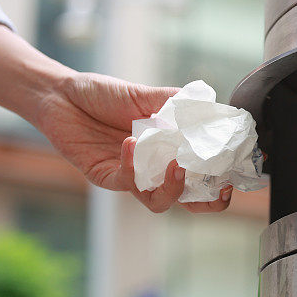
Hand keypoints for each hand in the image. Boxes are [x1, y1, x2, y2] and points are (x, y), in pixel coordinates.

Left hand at [37, 72, 232, 212]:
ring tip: (177, 165)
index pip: (202, 172)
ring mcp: (131, 176)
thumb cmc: (101, 95)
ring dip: (173, 187)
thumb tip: (206, 106)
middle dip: (208, 201)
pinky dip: (133, 163)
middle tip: (220, 188)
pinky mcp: (107, 177)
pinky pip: (126, 181)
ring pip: (159, 200)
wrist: (60, 94)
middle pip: (189, 200)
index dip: (222, 177)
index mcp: (169, 149)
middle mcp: (154, 168)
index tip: (236, 170)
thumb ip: (173, 102)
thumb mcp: (143, 94)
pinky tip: (132, 141)